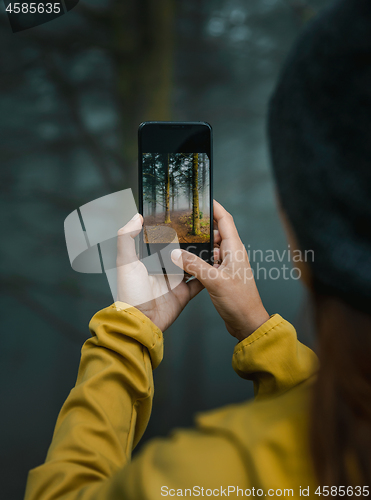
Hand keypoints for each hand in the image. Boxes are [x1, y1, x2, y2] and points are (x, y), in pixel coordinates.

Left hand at [115, 214, 203, 331]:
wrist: (142, 322)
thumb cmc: (130, 293)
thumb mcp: (125, 262)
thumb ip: (127, 238)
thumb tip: (136, 216)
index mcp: (149, 259)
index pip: (162, 239)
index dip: (172, 229)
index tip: (184, 216)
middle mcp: (163, 268)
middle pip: (180, 250)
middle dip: (191, 241)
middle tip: (205, 228)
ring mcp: (175, 280)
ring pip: (192, 264)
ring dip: (202, 256)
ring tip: (214, 243)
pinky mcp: (184, 293)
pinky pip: (199, 282)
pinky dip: (207, 275)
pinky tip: (216, 265)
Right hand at [171, 200, 268, 340]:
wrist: (248, 323)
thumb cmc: (239, 302)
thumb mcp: (214, 281)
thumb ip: (194, 265)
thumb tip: (175, 253)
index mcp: (235, 249)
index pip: (225, 220)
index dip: (214, 207)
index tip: (202, 198)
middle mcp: (232, 254)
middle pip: (216, 232)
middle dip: (201, 226)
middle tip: (183, 221)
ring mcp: (227, 265)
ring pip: (211, 248)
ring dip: (199, 245)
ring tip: (180, 240)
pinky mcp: (222, 275)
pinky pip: (209, 261)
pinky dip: (199, 259)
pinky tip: (186, 261)